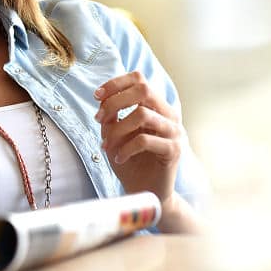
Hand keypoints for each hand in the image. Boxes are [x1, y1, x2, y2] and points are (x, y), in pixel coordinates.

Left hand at [94, 71, 182, 205]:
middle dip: (115, 101)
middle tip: (98, 119)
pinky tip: (118, 158)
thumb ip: (111, 115)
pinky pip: (145, 140)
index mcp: (155, 106)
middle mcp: (168, 114)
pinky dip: (125, 148)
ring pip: (142, 114)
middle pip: (144, 90)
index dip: (116, 83)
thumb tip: (102, 99)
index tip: (96, 96)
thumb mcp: (114, 133)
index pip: (139, 79)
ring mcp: (174, 131)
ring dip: (117, 129)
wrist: (144, 191)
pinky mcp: (174, 150)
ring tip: (106, 144)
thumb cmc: (129, 159)